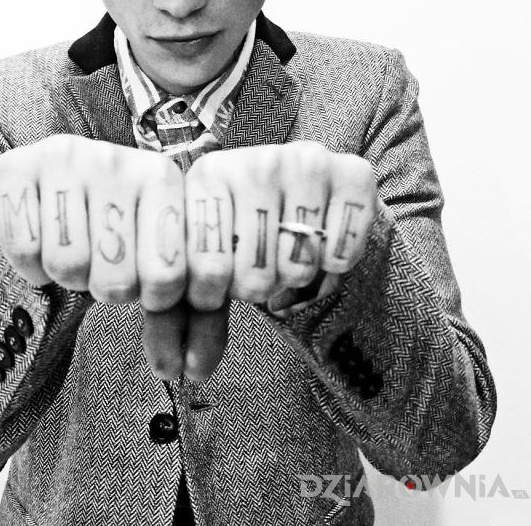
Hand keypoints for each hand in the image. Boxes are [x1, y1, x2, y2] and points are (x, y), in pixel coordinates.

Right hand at [0, 135, 186, 315]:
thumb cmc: (119, 233)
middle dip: (111, 288)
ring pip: (68, 265)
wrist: (52, 194)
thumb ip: (193, 314)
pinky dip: (30, 266)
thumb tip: (197, 369)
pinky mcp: (14, 168)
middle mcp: (115, 159)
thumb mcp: (163, 263)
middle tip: (108, 266)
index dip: (159, 300)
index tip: (153, 290)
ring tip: (78, 251)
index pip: (169, 274)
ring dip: (70, 276)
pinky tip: (43, 241)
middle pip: (116, 278)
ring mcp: (64, 158)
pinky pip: (25, 250)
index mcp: (162, 177)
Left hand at [145, 141, 378, 380]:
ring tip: (286, 255)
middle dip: (255, 289)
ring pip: (299, 265)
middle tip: (257, 268)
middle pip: (254, 273)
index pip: (203, 265)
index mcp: (208, 175)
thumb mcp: (207, 264)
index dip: (209, 297)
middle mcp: (256, 160)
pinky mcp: (353, 173)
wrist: (306, 199)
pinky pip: (342, 251)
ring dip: (295, 278)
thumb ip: (182, 312)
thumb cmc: (246, 235)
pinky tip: (322, 245)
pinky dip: (335, 266)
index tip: (213, 291)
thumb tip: (177, 369)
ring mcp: (305, 161)